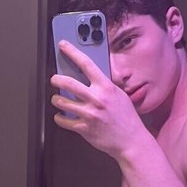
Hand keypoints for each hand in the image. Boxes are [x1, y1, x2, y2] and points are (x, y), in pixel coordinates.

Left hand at [50, 40, 144, 160]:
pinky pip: (63, 121)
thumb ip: (105, 87)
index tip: (63, 45)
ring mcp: (89, 114)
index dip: (72, 52)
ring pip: (61, 102)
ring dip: (57, 99)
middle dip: (56, 79)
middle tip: (55, 79)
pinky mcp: (84, 128)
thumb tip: (92, 78)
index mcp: (106, 88)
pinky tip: (62, 116)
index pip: (86, 64)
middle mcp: (97, 99)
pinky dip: (60, 118)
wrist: (131, 141)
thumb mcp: (120, 96)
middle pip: (67, 82)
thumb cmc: (127, 119)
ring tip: (58, 99)